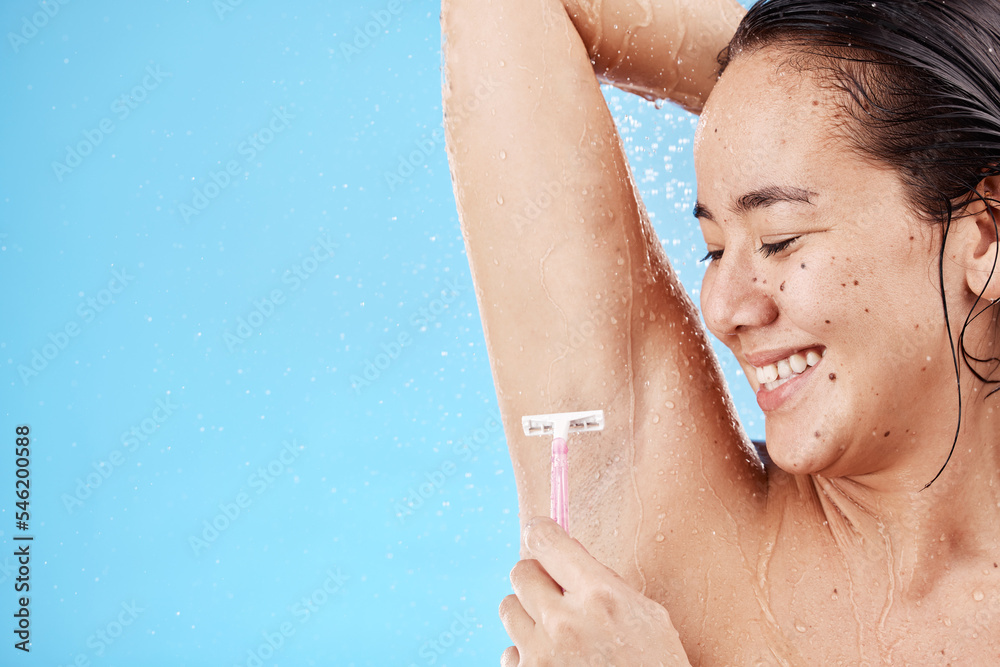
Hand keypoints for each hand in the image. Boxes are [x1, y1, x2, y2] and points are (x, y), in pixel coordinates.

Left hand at [499, 517, 689, 665]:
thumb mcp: (647, 617)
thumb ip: (604, 582)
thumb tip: (566, 552)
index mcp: (601, 597)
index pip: (546, 541)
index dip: (541, 533)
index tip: (540, 533)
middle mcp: (565, 622)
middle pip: (521, 571)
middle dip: (538, 577)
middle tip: (556, 592)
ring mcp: (542, 656)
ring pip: (508, 608)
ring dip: (528, 614)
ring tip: (558, 633)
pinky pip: (509, 650)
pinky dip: (526, 654)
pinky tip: (554, 663)